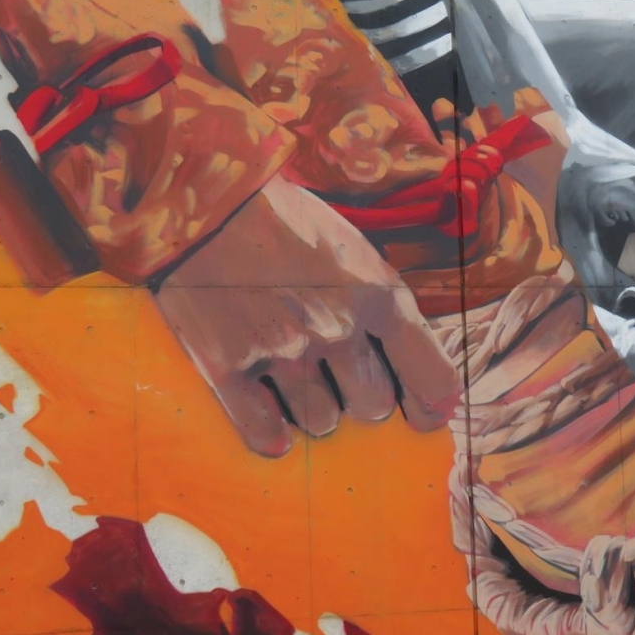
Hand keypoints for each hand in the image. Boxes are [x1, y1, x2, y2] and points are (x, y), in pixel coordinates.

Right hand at [155, 176, 461, 456]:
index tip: (423, 415)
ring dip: (314, 407)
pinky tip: (270, 417)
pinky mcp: (228, 367)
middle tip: (336, 369)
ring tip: (293, 371)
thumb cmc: (287, 224)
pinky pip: (266, 434)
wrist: (203, 199)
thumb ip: (388, 312)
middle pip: (372, 407)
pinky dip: (272, 433)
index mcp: (378, 295)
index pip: (431, 380)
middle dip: (360, 394)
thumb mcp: (357, 254)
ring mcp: (281, 350)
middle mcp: (336, 328)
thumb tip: (420, 382)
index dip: (430, 405)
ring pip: (321, 422)